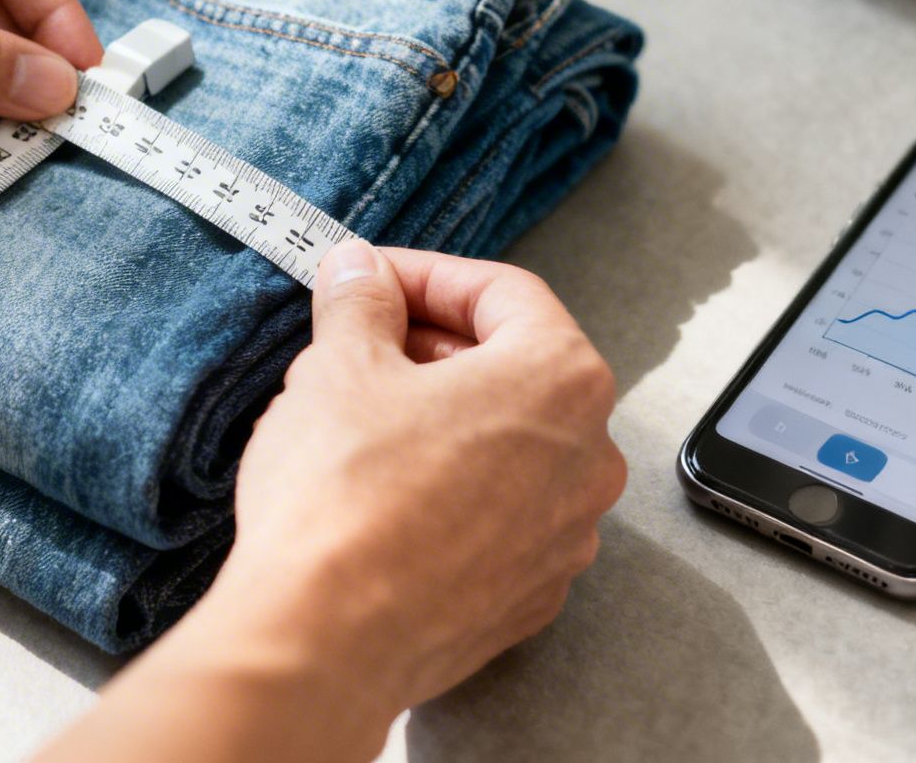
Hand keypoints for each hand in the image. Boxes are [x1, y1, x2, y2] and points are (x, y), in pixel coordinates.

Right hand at [215, 242, 625, 714]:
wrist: (326, 641)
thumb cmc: (343, 496)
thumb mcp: (338, 366)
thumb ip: (360, 303)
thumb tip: (361, 274)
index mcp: (561, 380)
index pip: (504, 294)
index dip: (427, 275)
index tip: (372, 279)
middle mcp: (589, 458)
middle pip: (514, 368)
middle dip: (434, 346)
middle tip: (358, 343)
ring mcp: (566, 536)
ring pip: (507, 446)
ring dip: (442, 419)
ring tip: (359, 419)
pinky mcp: (530, 595)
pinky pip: (497, 516)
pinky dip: (450, 490)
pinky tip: (381, 493)